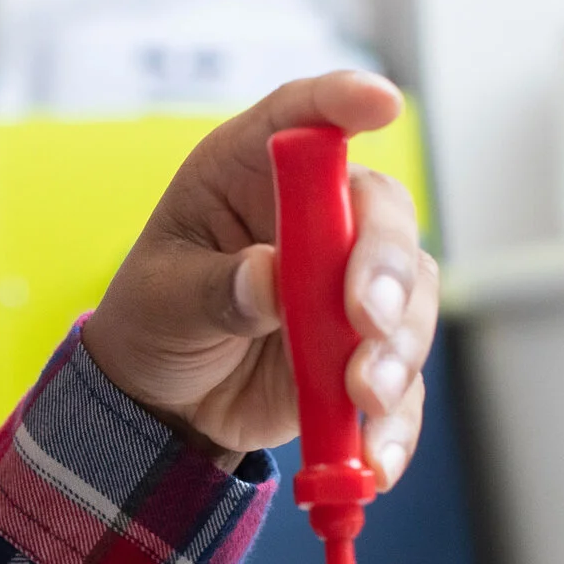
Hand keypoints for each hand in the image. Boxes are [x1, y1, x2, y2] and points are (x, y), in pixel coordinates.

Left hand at [80, 71, 438, 484]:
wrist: (160, 404)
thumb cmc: (152, 322)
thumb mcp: (162, 301)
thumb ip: (216, 288)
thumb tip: (270, 278)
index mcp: (250, 172)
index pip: (303, 119)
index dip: (343, 102)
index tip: (381, 103)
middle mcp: (314, 216)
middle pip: (381, 215)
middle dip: (386, 267)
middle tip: (366, 318)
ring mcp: (348, 284)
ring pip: (411, 298)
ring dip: (397, 348)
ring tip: (363, 395)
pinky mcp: (365, 351)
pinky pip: (402, 380)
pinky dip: (394, 422)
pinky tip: (373, 461)